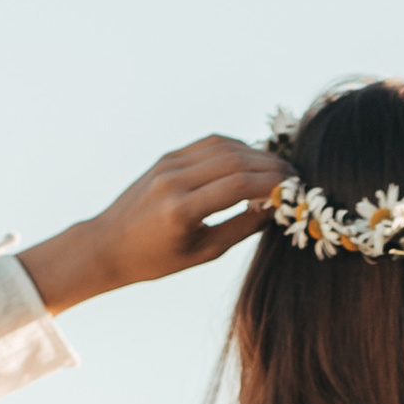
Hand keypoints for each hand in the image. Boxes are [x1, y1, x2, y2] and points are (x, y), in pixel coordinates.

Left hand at [18, 136, 285, 314]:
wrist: (109, 244)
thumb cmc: (157, 259)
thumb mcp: (203, 252)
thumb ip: (241, 228)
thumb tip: (276, 209)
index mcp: (182, 210)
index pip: (238, 185)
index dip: (271, 183)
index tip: (294, 189)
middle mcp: (174, 180)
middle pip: (234, 160)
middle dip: (270, 165)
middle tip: (294, 176)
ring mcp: (169, 164)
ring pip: (224, 146)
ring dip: (256, 153)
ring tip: (277, 168)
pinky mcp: (167, 157)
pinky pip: (209, 145)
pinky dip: (235, 149)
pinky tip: (251, 161)